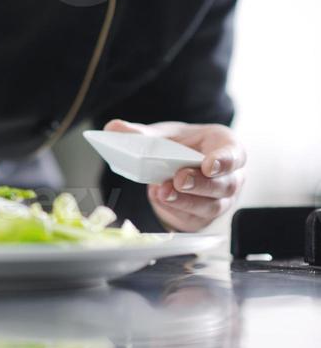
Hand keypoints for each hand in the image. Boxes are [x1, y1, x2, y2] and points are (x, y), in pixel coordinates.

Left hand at [104, 118, 245, 231]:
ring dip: (186, 201)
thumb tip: (114, 128)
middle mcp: (231, 177)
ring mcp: (220, 200)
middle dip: (200, 184)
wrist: (180, 165)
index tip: (208, 164)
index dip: (224, 160)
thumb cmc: (181, 146)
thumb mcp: (165, 135)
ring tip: (162, 191)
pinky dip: (176, 211)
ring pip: (211, 206)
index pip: (234, 154)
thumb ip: (143, 133)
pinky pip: (194, 219)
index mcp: (227, 147)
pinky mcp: (204, 218)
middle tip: (178, 179)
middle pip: (225, 185)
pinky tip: (160, 199)